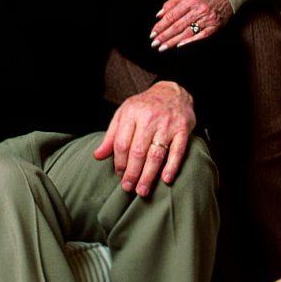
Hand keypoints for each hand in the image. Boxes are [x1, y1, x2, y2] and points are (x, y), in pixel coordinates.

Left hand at [93, 81, 194, 196]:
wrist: (173, 92)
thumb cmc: (145, 106)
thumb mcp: (124, 114)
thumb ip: (111, 135)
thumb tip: (97, 156)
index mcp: (132, 113)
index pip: (122, 143)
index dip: (119, 162)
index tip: (119, 174)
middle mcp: (149, 118)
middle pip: (137, 151)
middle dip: (132, 173)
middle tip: (128, 187)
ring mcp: (167, 124)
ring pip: (156, 154)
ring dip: (148, 175)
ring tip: (142, 190)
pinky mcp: (183, 129)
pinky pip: (177, 151)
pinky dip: (171, 166)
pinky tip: (166, 179)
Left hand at [151, 0, 233, 50]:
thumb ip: (171, 3)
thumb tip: (159, 15)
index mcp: (189, 0)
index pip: (172, 15)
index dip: (161, 26)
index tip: (152, 34)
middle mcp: (198, 10)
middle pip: (178, 25)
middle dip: (164, 36)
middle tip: (154, 44)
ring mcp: (206, 19)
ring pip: (187, 32)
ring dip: (173, 41)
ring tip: (163, 47)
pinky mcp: (214, 27)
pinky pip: (201, 36)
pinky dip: (190, 41)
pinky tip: (179, 46)